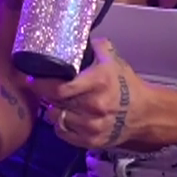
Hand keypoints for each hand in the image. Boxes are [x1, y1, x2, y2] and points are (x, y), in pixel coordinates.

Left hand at [29, 37, 149, 150]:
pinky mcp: (92, 141)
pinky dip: (61, 125)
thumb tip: (78, 35)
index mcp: (98, 83)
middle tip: (46, 89)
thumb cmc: (126, 85)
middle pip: (55, 102)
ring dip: (54, 110)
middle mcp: (94, 106)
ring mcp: (92, 126)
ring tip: (59, 102)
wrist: (144, 113)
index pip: (60, 88)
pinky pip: (63, 133)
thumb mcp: (113, 60)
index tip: (32, 79)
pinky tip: (67, 116)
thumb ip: (95, 46)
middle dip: (47, 95)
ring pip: (57, 118)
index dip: (41, 84)